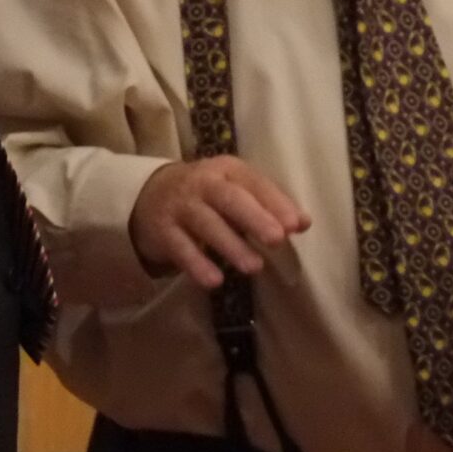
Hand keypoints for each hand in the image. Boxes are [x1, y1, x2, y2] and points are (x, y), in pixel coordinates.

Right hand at [128, 156, 310, 288]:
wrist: (149, 194)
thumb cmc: (207, 195)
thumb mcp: (236, 190)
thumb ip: (269, 205)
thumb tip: (303, 223)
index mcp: (227, 170)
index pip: (254, 183)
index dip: (276, 203)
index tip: (297, 225)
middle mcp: (203, 183)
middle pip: (229, 199)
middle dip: (255, 218)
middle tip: (277, 239)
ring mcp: (180, 206)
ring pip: (206, 224)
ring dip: (230, 245)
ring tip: (254, 267)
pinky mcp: (162, 230)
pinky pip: (180, 248)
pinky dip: (196, 264)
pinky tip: (214, 281)